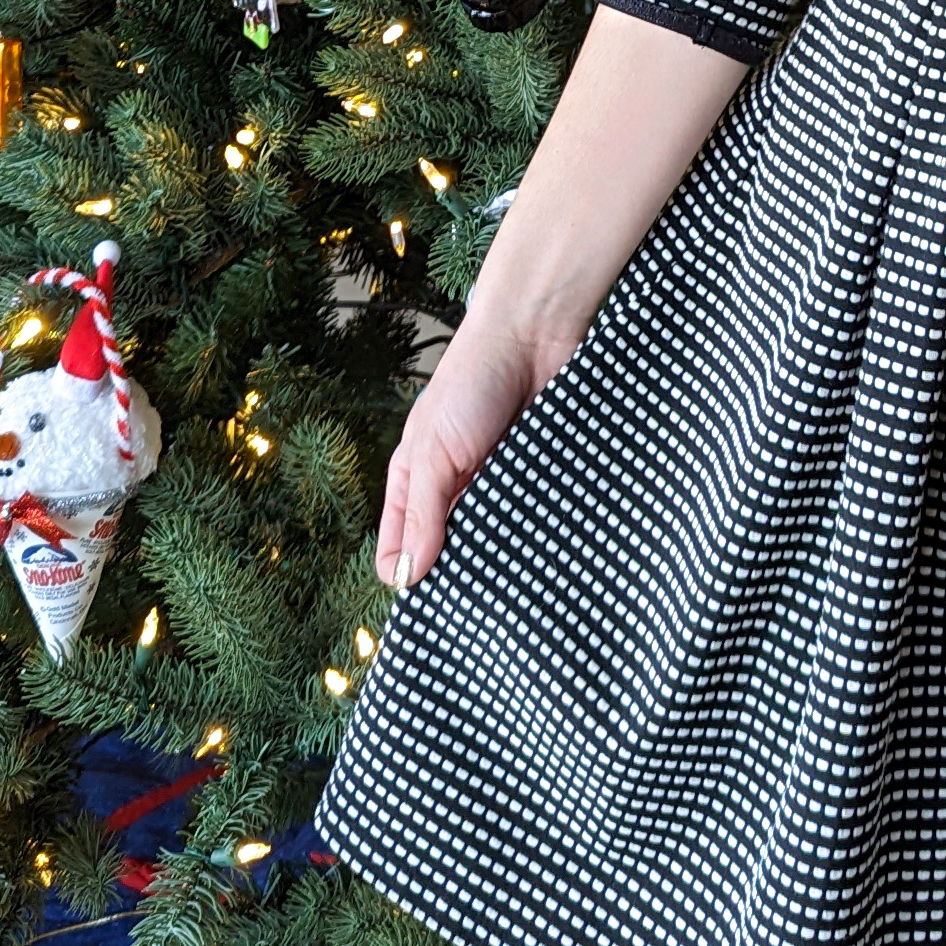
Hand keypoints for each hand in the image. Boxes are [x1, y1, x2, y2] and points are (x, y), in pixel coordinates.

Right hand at [375, 308, 576, 593]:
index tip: (426, 609)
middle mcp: (456, 491)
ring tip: (511, 590)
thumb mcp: (433, 449)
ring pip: (496, 544)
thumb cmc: (473, 380)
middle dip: (460, 575)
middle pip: (450, 553)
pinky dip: (537, 536)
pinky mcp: (539, 483)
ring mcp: (500, 489)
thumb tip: (403, 577)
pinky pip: (535, 523)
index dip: (408, 576)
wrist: (536, 335)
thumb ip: (421, 512)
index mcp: (418, 482)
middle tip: (473, 610)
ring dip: (502, 558)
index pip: (401, 547)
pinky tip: (544, 558)